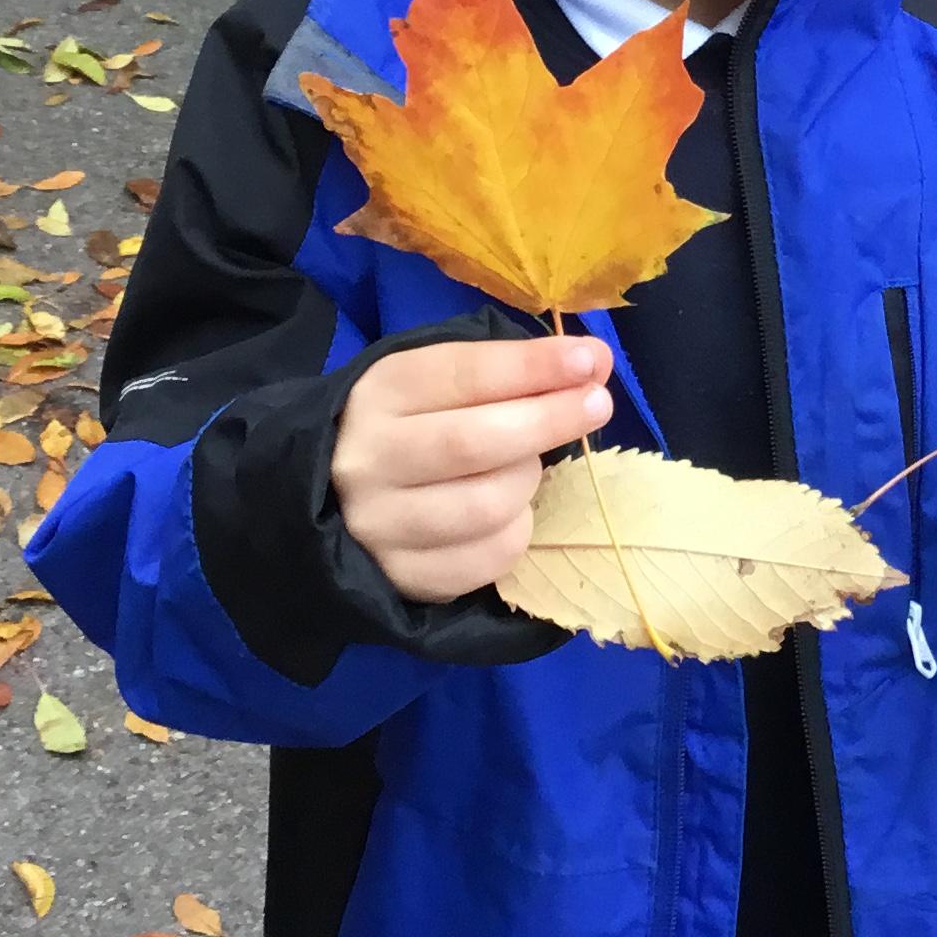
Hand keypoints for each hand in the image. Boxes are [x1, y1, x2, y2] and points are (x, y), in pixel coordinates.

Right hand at [331, 334, 612, 604]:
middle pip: (474, 442)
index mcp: (380, 394)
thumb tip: (595, 362)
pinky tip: (510, 513)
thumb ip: (514, 371)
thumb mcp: (444, 384)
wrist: (337, 499)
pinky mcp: (401, 577)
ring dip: (527, 482)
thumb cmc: (411, 427)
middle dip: (548, 420)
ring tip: (528, 467)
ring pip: (485, 506)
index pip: (463, 375)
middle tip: (598, 405)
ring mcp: (379, 525)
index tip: (587, 359)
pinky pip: (487, 557)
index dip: (531, 367)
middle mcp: (370, 459)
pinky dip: (516, 532)